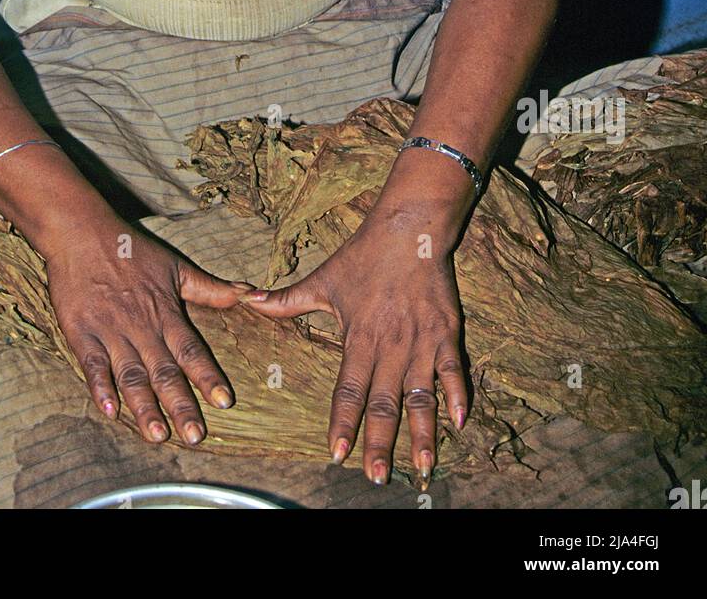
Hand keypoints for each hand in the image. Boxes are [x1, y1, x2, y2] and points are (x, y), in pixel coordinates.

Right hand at [42, 210, 255, 445]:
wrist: (81, 233)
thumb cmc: (132, 250)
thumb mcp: (176, 267)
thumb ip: (212, 289)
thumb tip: (252, 294)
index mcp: (165, 312)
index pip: (191, 349)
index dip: (208, 376)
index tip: (224, 402)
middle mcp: (141, 326)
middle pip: (164, 370)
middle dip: (180, 404)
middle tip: (195, 436)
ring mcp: (111, 330)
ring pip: (131, 374)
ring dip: (144, 406)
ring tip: (157, 435)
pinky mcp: (82, 332)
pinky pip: (93, 364)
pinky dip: (100, 388)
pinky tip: (109, 411)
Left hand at [240, 208, 467, 485]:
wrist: (410, 228)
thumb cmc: (363, 255)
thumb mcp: (323, 279)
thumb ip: (286, 300)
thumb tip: (247, 302)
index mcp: (359, 337)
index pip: (348, 389)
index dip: (342, 423)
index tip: (336, 453)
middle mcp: (390, 345)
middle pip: (384, 403)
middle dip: (380, 443)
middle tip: (377, 477)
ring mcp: (421, 341)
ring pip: (420, 396)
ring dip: (421, 433)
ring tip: (422, 467)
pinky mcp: (446, 332)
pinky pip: (453, 370)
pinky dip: (457, 396)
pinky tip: (459, 424)